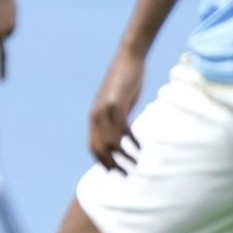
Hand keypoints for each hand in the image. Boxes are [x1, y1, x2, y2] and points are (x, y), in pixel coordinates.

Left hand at [88, 51, 144, 172]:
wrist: (129, 57)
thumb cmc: (125, 81)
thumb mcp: (118, 103)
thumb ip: (116, 118)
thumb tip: (121, 135)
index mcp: (94, 116)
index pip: (93, 146)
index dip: (101, 162)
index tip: (113, 173)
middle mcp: (96, 115)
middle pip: (99, 148)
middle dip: (111, 164)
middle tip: (125, 175)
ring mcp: (105, 109)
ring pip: (111, 141)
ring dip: (123, 156)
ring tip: (136, 164)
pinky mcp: (116, 103)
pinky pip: (123, 129)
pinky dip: (131, 141)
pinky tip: (140, 147)